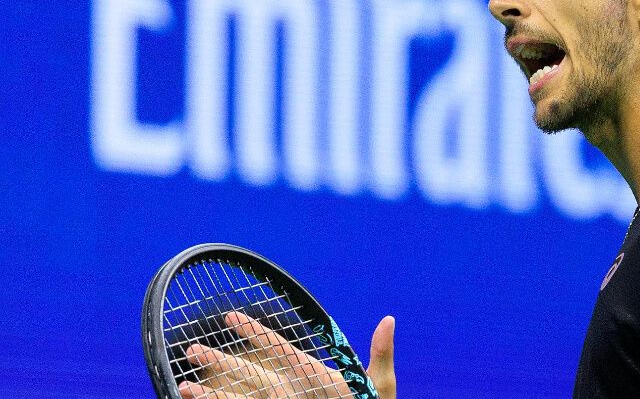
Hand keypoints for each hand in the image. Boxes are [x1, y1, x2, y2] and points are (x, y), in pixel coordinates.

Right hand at [179, 312, 395, 398]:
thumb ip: (379, 355)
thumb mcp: (380, 385)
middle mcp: (293, 391)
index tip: (231, 317)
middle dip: (221, 362)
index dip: (256, 333)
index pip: (280, 350)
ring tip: (182, 386)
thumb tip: (389, 319)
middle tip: (191, 349)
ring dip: (212, 395)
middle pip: (250, 375)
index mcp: (313, 375)